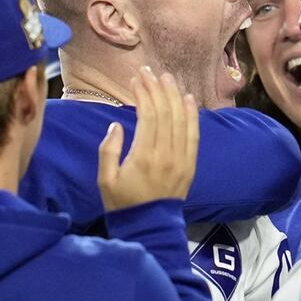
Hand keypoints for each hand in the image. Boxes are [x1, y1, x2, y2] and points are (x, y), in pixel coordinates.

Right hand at [98, 68, 198, 210]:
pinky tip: (188, 99)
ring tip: (168, 78)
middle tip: (150, 72)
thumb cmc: (122, 204)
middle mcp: (166, 154)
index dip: (143, 93)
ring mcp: (181, 159)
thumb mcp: (105, 180)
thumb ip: (109, 150)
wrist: (149, 228)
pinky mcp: (190, 165)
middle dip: (157, 88)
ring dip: (174, 96)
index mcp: (143, 156)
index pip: (148, 115)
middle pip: (165, 112)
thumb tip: (116, 125)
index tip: (136, 79)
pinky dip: (192, 115)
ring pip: (181, 120)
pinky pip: (194, 135)